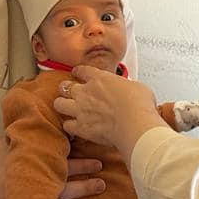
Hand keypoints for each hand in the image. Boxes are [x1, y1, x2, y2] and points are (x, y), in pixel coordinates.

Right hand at [0, 140, 103, 198]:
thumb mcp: (6, 144)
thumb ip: (24, 132)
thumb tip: (42, 113)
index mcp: (32, 164)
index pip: (62, 161)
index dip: (80, 160)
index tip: (97, 158)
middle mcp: (35, 184)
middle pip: (67, 181)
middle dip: (86, 178)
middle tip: (102, 175)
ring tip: (97, 197)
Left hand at [52, 65, 168, 157]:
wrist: (135, 123)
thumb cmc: (139, 105)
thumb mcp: (135, 86)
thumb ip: (125, 87)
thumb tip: (129, 91)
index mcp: (100, 79)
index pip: (82, 70)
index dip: (78, 72)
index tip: (77, 73)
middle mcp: (86, 92)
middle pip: (64, 86)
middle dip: (66, 89)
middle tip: (70, 92)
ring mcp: (80, 109)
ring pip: (59, 104)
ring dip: (62, 106)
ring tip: (67, 109)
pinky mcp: (81, 127)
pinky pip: (66, 125)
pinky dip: (70, 127)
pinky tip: (75, 128)